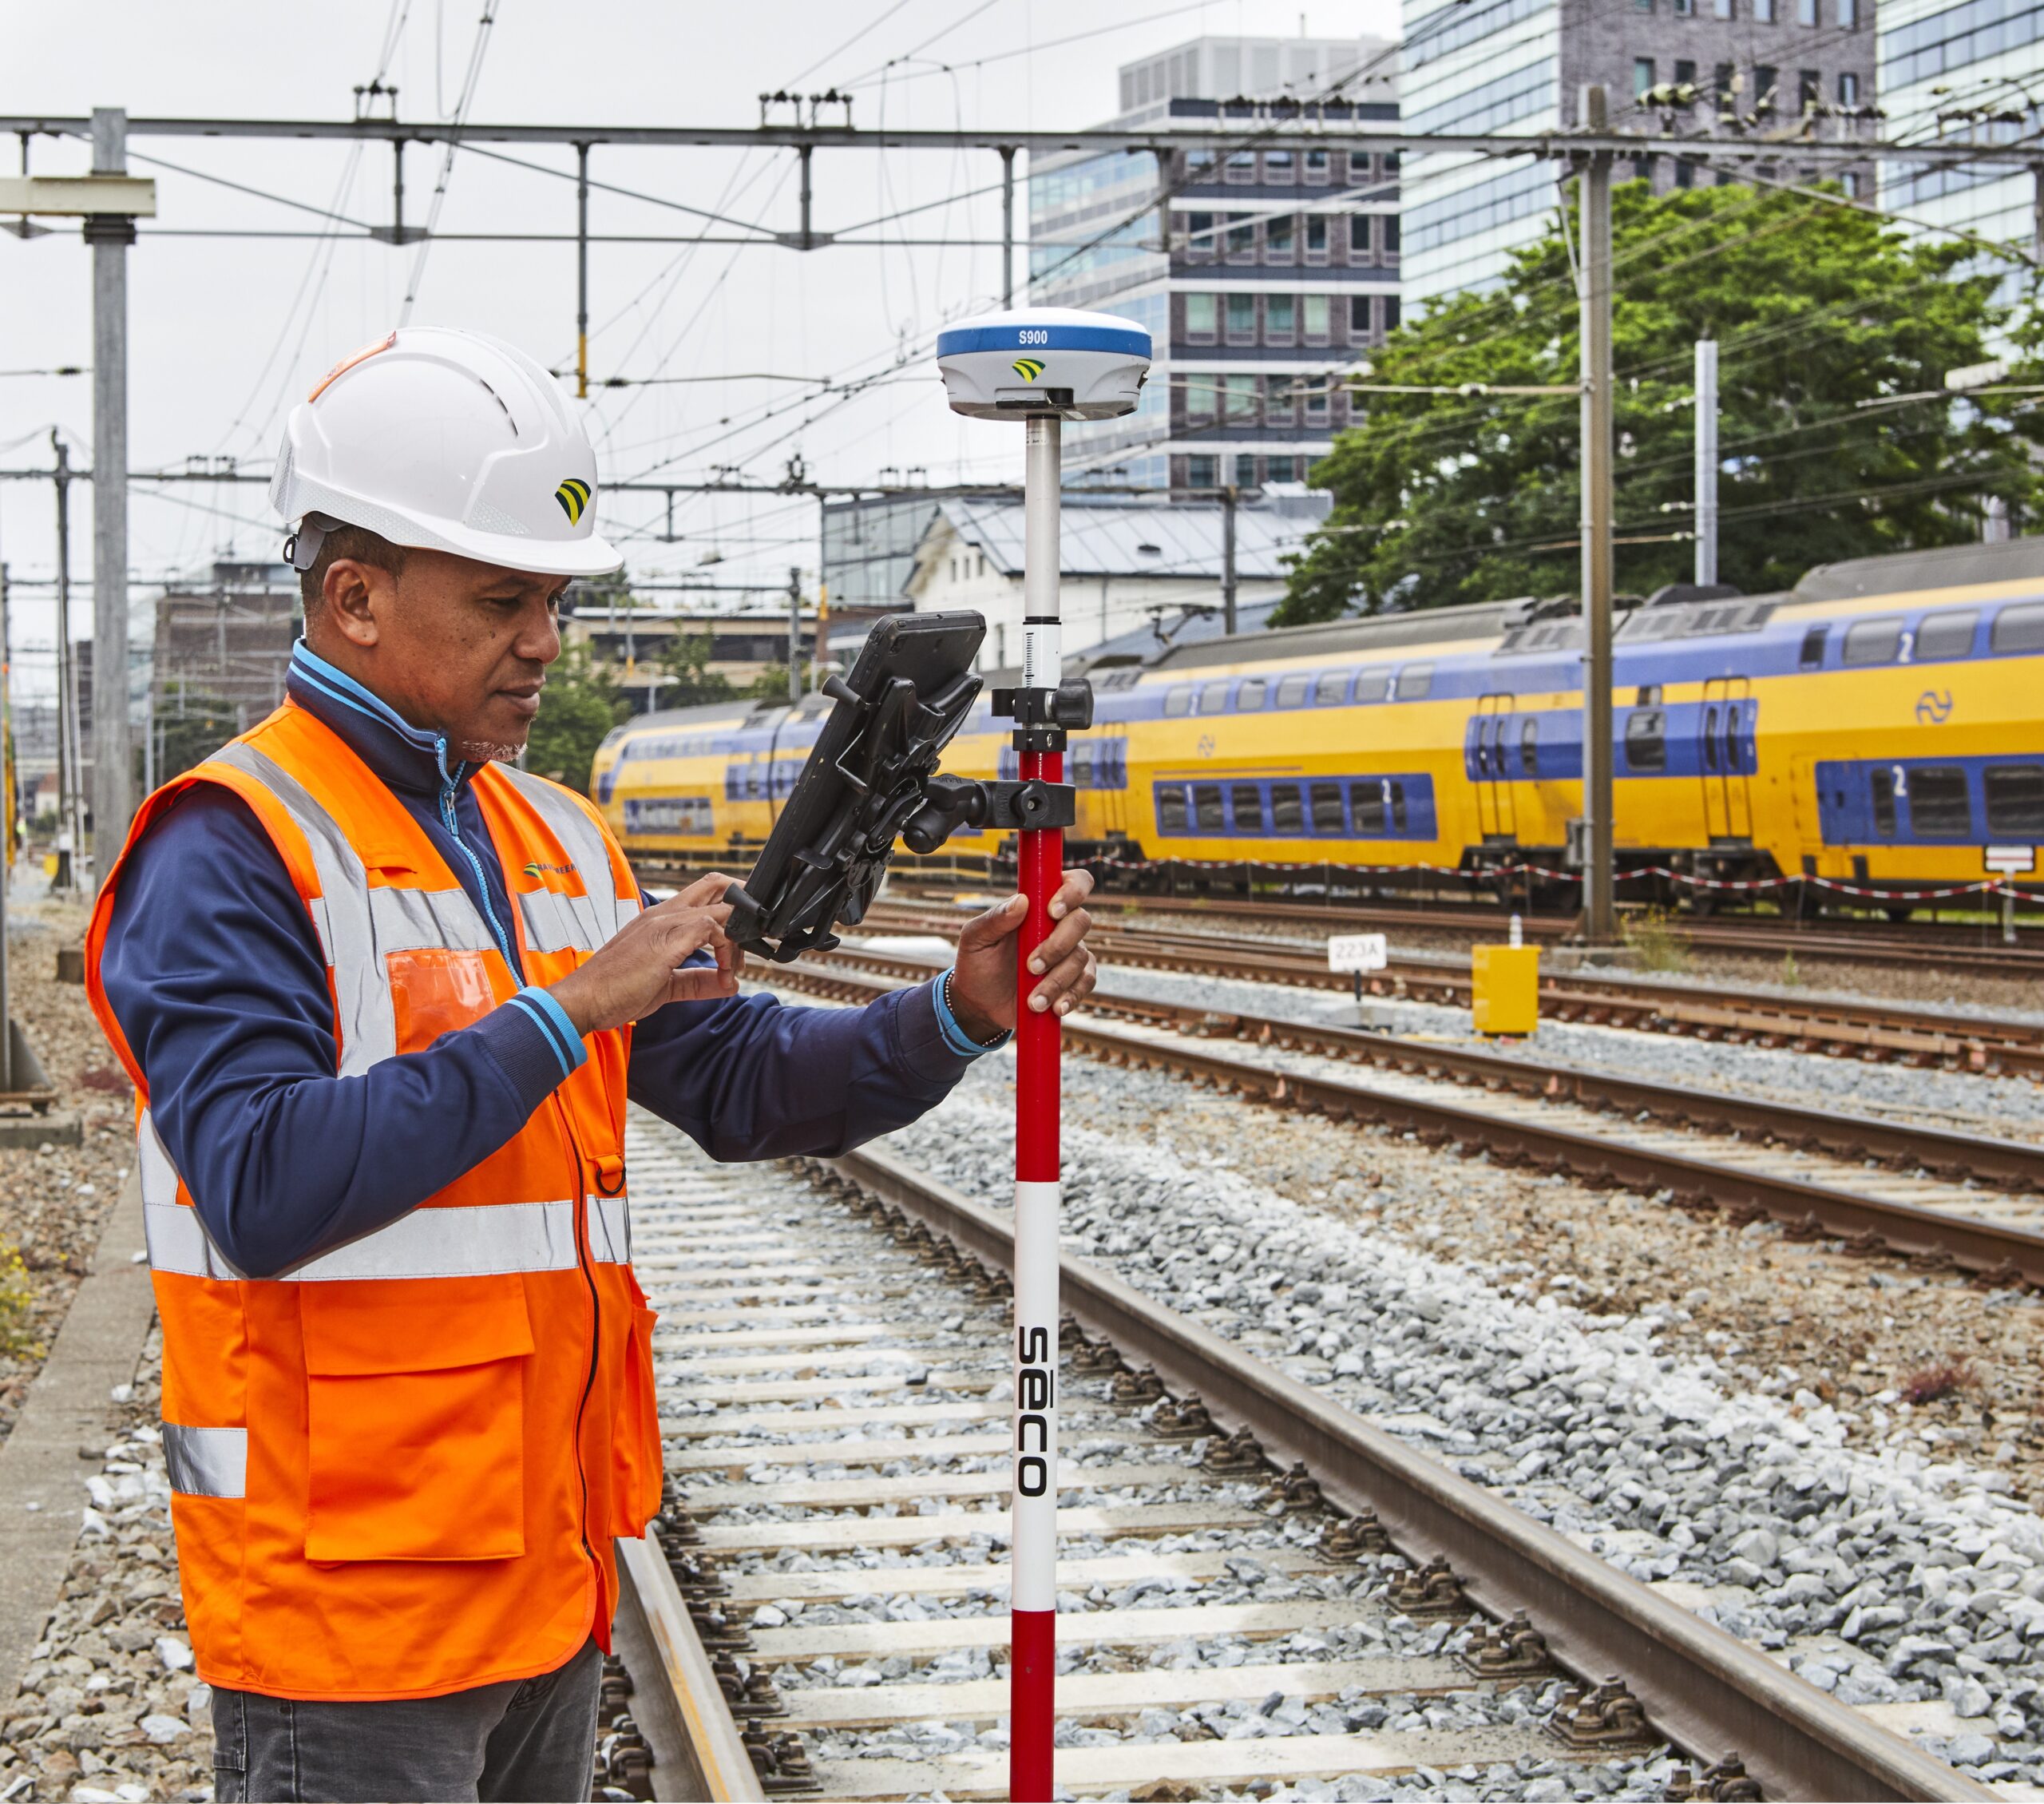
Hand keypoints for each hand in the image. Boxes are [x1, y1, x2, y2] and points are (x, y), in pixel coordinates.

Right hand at [548, 872, 743, 1035]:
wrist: (584, 1000)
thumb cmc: (615, 991)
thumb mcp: (666, 986)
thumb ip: (698, 982)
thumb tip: (728, 984)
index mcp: (661, 920)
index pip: (705, 896)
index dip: (732, 912)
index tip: (743, 943)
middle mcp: (665, 913)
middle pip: (717, 884)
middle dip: (745, 907)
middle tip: (752, 941)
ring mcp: (666, 922)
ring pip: (723, 906)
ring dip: (739, 940)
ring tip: (731, 970)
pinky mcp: (668, 937)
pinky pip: (714, 927)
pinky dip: (727, 951)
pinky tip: (722, 975)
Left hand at [947, 868, 1097, 1040]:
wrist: (978, 1004)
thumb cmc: (977, 963)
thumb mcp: (975, 938)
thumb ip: (995, 918)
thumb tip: (1021, 901)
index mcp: (1038, 905)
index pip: (1073, 883)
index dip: (1071, 891)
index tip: (1052, 912)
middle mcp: (1058, 925)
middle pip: (1081, 921)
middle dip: (1058, 945)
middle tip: (1031, 966)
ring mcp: (1069, 953)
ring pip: (1081, 957)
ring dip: (1057, 980)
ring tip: (1033, 1000)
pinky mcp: (1073, 979)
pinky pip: (1086, 982)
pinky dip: (1071, 996)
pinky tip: (1054, 1007)